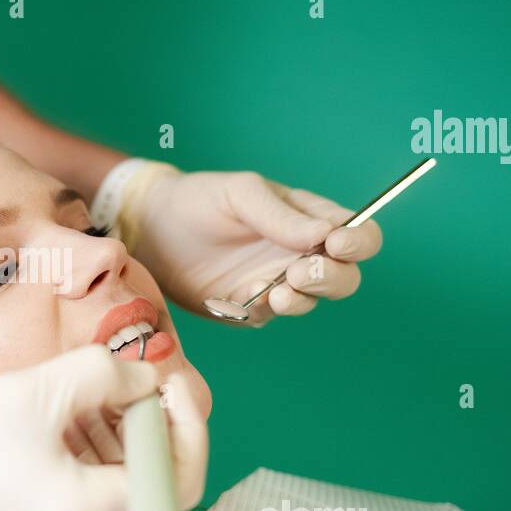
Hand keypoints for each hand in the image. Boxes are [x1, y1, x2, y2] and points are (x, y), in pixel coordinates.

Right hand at [0, 346, 207, 510]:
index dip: (186, 423)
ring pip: (122, 501)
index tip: (167, 382)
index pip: (180, 478)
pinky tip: (65, 430)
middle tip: (126, 382)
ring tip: (89, 399)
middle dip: (145, 429)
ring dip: (117, 447)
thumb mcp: (37, 390)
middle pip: (154, 491)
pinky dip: (92, 471)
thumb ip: (108, 375)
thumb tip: (146, 381)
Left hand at [128, 170, 382, 324]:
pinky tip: (249, 297)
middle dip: (332, 277)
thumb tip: (328, 234)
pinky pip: (268, 316)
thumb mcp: (242, 194)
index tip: (338, 243)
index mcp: (308, 218)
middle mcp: (299, 253)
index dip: (359, 241)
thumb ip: (282, 215)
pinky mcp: (248, 307)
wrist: (151, 227)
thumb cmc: (200, 199)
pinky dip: (265, 309)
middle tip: (302, 270)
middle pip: (345, 276)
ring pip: (312, 300)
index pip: (357, 234)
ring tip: (278, 291)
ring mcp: (275, 282)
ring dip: (302, 298)